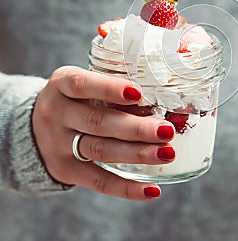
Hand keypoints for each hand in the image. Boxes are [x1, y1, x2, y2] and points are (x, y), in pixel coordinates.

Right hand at [32, 66, 175, 199]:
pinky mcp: (66, 170)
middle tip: (166, 131)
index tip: (138, 93)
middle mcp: (56, 113)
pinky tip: (152, 190)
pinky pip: (97, 181)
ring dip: (138, 154)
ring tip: (167, 153)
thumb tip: (162, 95)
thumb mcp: (83, 83)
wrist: (34, 126)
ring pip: (101, 150)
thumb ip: (112, 86)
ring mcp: (58, 144)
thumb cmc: (75, 97)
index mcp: (61, 84)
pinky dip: (126, 187)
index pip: (82, 85)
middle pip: (98, 122)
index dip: (109, 88)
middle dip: (136, 128)